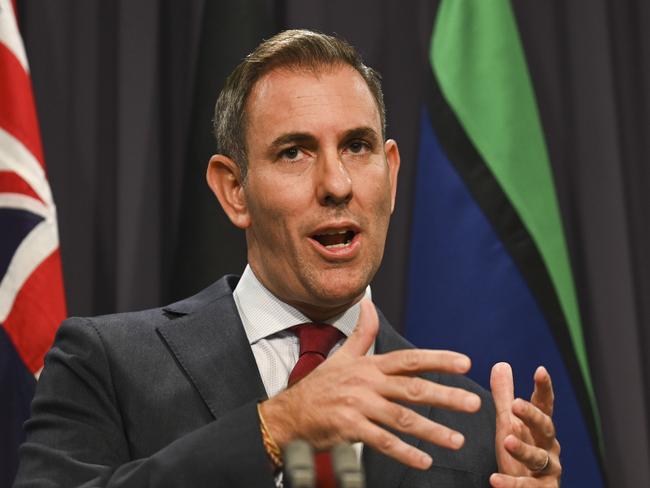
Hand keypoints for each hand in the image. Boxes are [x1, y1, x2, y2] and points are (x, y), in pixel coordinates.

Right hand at [260, 299, 481, 469]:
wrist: (289, 414)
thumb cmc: (319, 386)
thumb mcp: (341, 356)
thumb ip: (362, 333)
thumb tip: (368, 303)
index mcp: (369, 365)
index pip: (409, 359)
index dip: (438, 360)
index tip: (465, 363)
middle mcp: (367, 383)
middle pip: (413, 388)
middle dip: (446, 396)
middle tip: (473, 403)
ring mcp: (358, 405)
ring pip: (403, 418)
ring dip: (432, 430)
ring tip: (457, 440)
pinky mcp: (349, 428)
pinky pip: (383, 442)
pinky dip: (405, 453)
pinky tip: (424, 461)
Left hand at [490, 362, 561, 486]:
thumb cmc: (517, 456)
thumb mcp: (508, 425)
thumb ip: (504, 398)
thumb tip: (501, 364)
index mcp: (540, 430)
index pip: (544, 406)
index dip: (544, 388)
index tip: (540, 370)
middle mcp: (549, 449)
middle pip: (546, 429)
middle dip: (532, 416)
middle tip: (515, 404)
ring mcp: (547, 472)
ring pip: (539, 459)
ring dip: (524, 449)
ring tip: (506, 440)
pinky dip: (511, 484)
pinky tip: (494, 478)